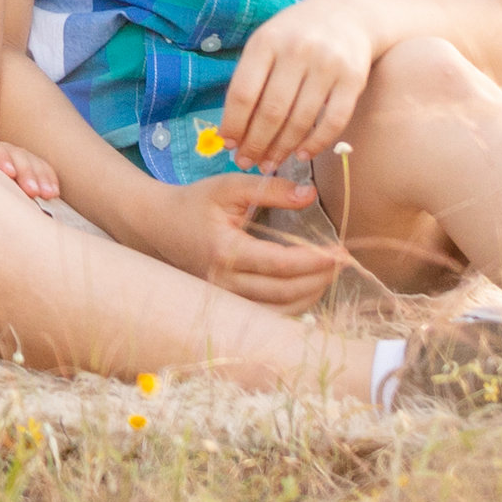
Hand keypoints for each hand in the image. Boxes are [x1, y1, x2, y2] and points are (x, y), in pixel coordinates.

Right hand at [162, 171, 341, 311]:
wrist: (159, 225)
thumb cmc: (195, 203)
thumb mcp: (229, 187)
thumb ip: (271, 189)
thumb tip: (310, 194)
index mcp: (225, 251)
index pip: (280, 264)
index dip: (314, 261)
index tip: (340, 252)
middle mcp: (225, 281)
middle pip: (284, 292)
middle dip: (319, 279)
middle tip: (343, 262)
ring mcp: (225, 297)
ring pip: (278, 310)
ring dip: (310, 295)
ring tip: (329, 275)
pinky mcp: (228, 304)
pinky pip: (267, 315)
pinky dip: (293, 306)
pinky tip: (308, 290)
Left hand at [218, 0, 381, 171]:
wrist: (346, 15)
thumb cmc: (295, 35)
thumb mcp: (266, 43)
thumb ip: (250, 79)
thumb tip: (232, 129)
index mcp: (266, 42)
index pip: (243, 92)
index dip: (233, 124)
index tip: (228, 144)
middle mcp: (296, 51)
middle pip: (271, 111)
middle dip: (256, 143)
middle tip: (247, 162)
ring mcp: (327, 65)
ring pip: (300, 120)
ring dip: (282, 148)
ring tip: (270, 163)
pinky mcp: (353, 79)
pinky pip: (333, 121)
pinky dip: (316, 143)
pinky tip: (301, 154)